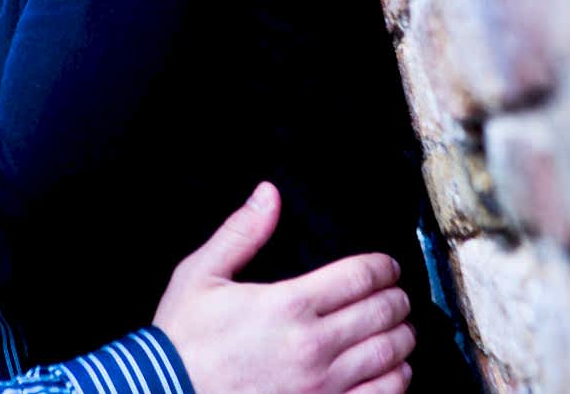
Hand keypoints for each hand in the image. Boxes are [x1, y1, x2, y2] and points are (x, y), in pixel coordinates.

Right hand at [154, 183, 413, 393]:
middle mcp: (313, 345)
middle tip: (396, 294)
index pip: (361, 275)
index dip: (384, 266)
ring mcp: (323, 386)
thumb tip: (268, 194)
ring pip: (390, 356)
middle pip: (383, 312)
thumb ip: (241, 232)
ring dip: (402, 338)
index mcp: (288, 304)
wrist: (167, 393)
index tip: (387, 266)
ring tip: (398, 329)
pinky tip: (391, 369)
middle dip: (397, 298)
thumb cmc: (184, 339)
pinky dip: (396, 380)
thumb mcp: (201, 275)